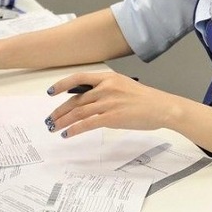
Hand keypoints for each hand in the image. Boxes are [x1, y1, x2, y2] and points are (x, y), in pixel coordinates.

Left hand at [45, 72, 171, 137]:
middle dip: (59, 111)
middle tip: (50, 119)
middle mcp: (106, 88)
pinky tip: (68, 134)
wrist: (162, 107)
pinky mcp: (112, 117)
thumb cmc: (145, 99)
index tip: (51, 92)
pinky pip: (87, 124)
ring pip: (78, 112)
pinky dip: (75, 129)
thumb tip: (86, 102)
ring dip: (63, 121)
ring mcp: (108, 102)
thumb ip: (105, 90)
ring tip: (54, 128)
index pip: (79, 78)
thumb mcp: (123, 86)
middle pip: (75, 99)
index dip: (62, 85)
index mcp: (108, 78)